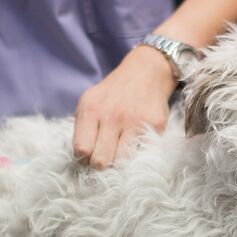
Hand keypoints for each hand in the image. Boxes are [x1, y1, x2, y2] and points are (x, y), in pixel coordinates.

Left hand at [73, 45, 175, 167]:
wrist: (146, 73)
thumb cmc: (113, 93)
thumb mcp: (90, 101)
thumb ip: (82, 128)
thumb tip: (81, 159)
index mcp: (91, 109)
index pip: (81, 150)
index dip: (84, 158)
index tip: (90, 155)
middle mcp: (112, 116)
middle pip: (100, 161)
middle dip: (101, 163)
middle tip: (106, 156)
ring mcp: (135, 122)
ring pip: (122, 162)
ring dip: (120, 161)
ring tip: (121, 150)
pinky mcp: (155, 126)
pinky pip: (142, 154)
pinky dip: (139, 153)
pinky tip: (136, 143)